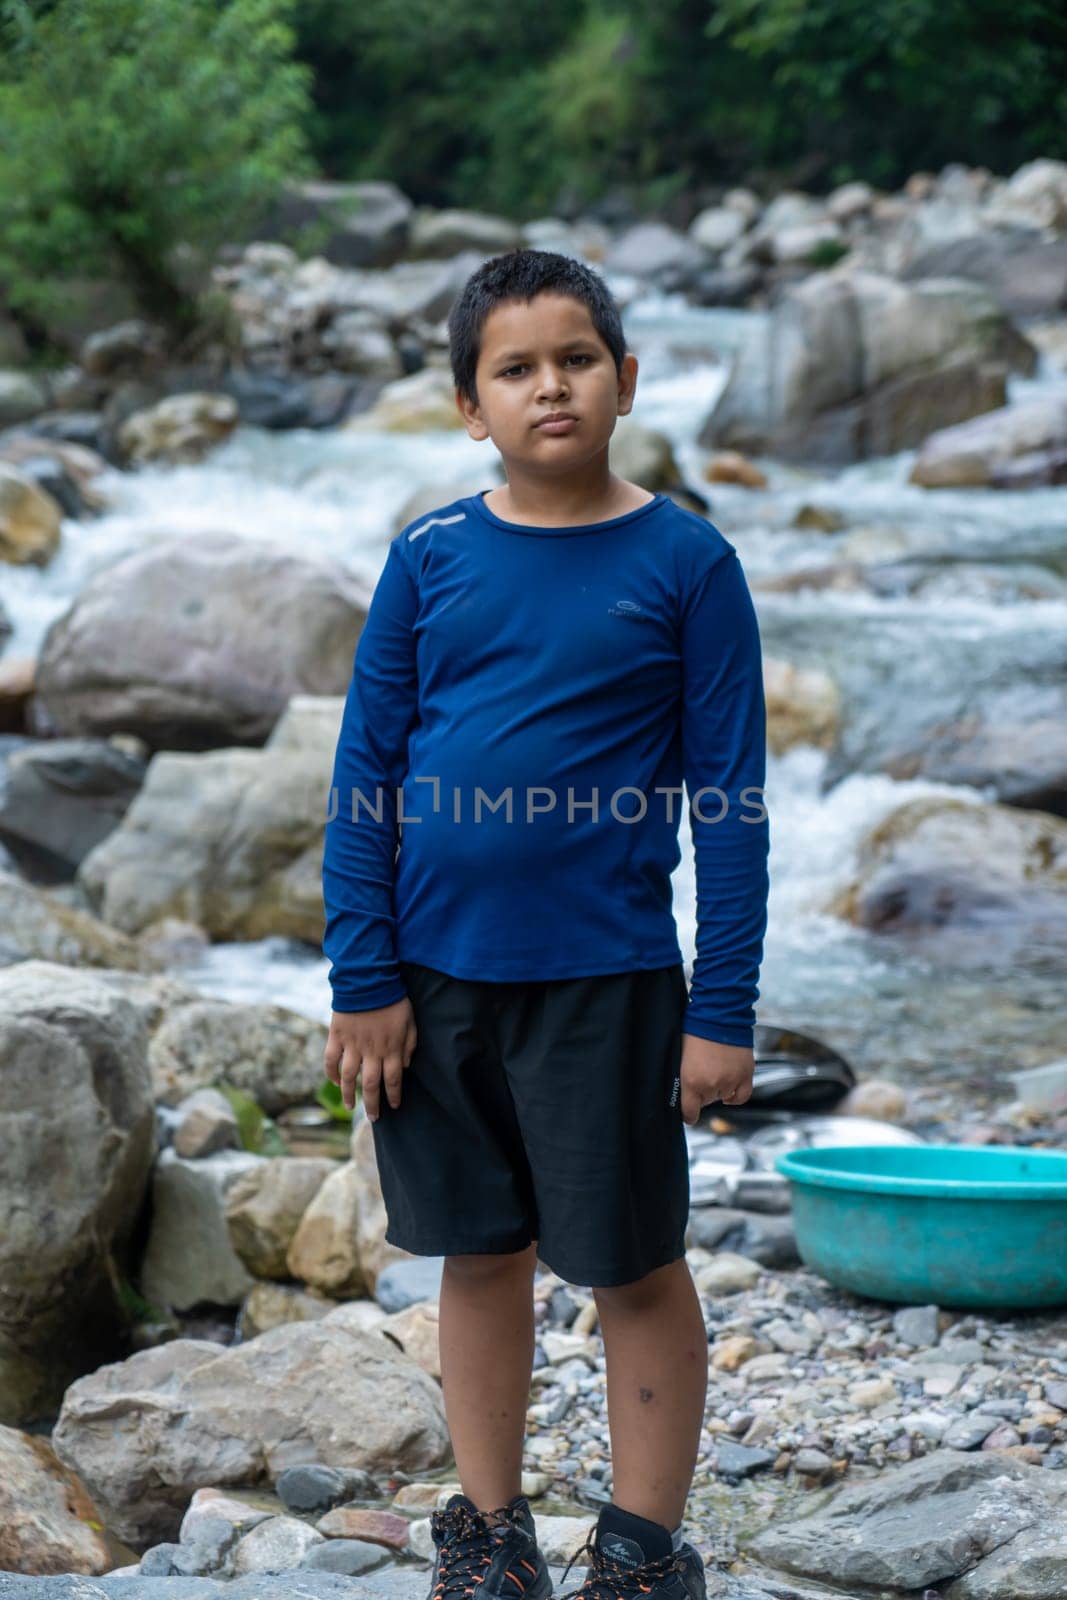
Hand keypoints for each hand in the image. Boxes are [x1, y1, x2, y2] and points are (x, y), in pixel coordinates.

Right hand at [323, 997, 417, 1119]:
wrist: (369, 980)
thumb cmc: (394, 1000)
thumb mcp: (410, 1022)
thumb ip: (409, 1045)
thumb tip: (406, 1066)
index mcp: (391, 1048)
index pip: (393, 1080)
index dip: (393, 1096)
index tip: (394, 1106)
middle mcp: (371, 1051)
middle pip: (371, 1085)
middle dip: (373, 1104)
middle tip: (373, 1118)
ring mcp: (352, 1045)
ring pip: (349, 1077)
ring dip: (350, 1094)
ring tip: (351, 1107)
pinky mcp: (337, 1036)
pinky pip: (331, 1060)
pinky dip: (331, 1073)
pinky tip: (336, 1082)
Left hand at [679, 1036, 754, 1125]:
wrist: (718, 1013)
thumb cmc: (695, 1030)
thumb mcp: (679, 1056)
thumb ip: (682, 1078)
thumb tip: (684, 1094)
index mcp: (691, 1081)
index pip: (689, 1112)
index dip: (688, 1115)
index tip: (688, 1114)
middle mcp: (711, 1084)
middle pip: (706, 1102)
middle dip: (702, 1092)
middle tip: (701, 1074)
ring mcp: (730, 1080)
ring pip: (722, 1097)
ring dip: (718, 1089)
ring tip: (715, 1071)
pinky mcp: (745, 1074)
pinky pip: (741, 1097)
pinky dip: (735, 1096)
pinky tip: (729, 1091)